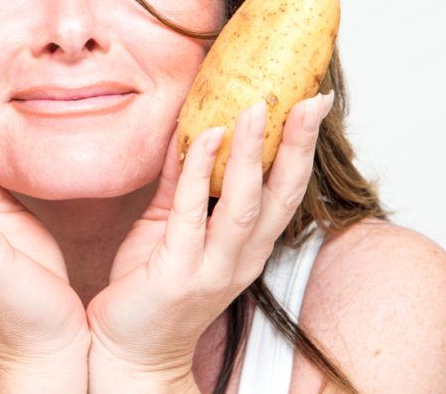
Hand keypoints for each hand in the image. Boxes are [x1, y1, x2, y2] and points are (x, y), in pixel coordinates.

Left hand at [86, 92, 334, 388]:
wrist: (129, 348)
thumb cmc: (150, 284)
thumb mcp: (171, 221)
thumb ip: (183, 178)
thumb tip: (190, 126)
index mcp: (248, 245)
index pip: (287, 190)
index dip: (304, 147)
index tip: (316, 102)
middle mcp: (241, 258)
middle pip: (282, 195)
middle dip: (298, 144)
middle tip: (309, 98)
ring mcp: (213, 269)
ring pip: (243, 204)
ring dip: (251, 154)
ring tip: (256, 108)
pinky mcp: (179, 275)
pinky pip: (190, 214)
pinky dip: (198, 173)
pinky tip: (205, 137)